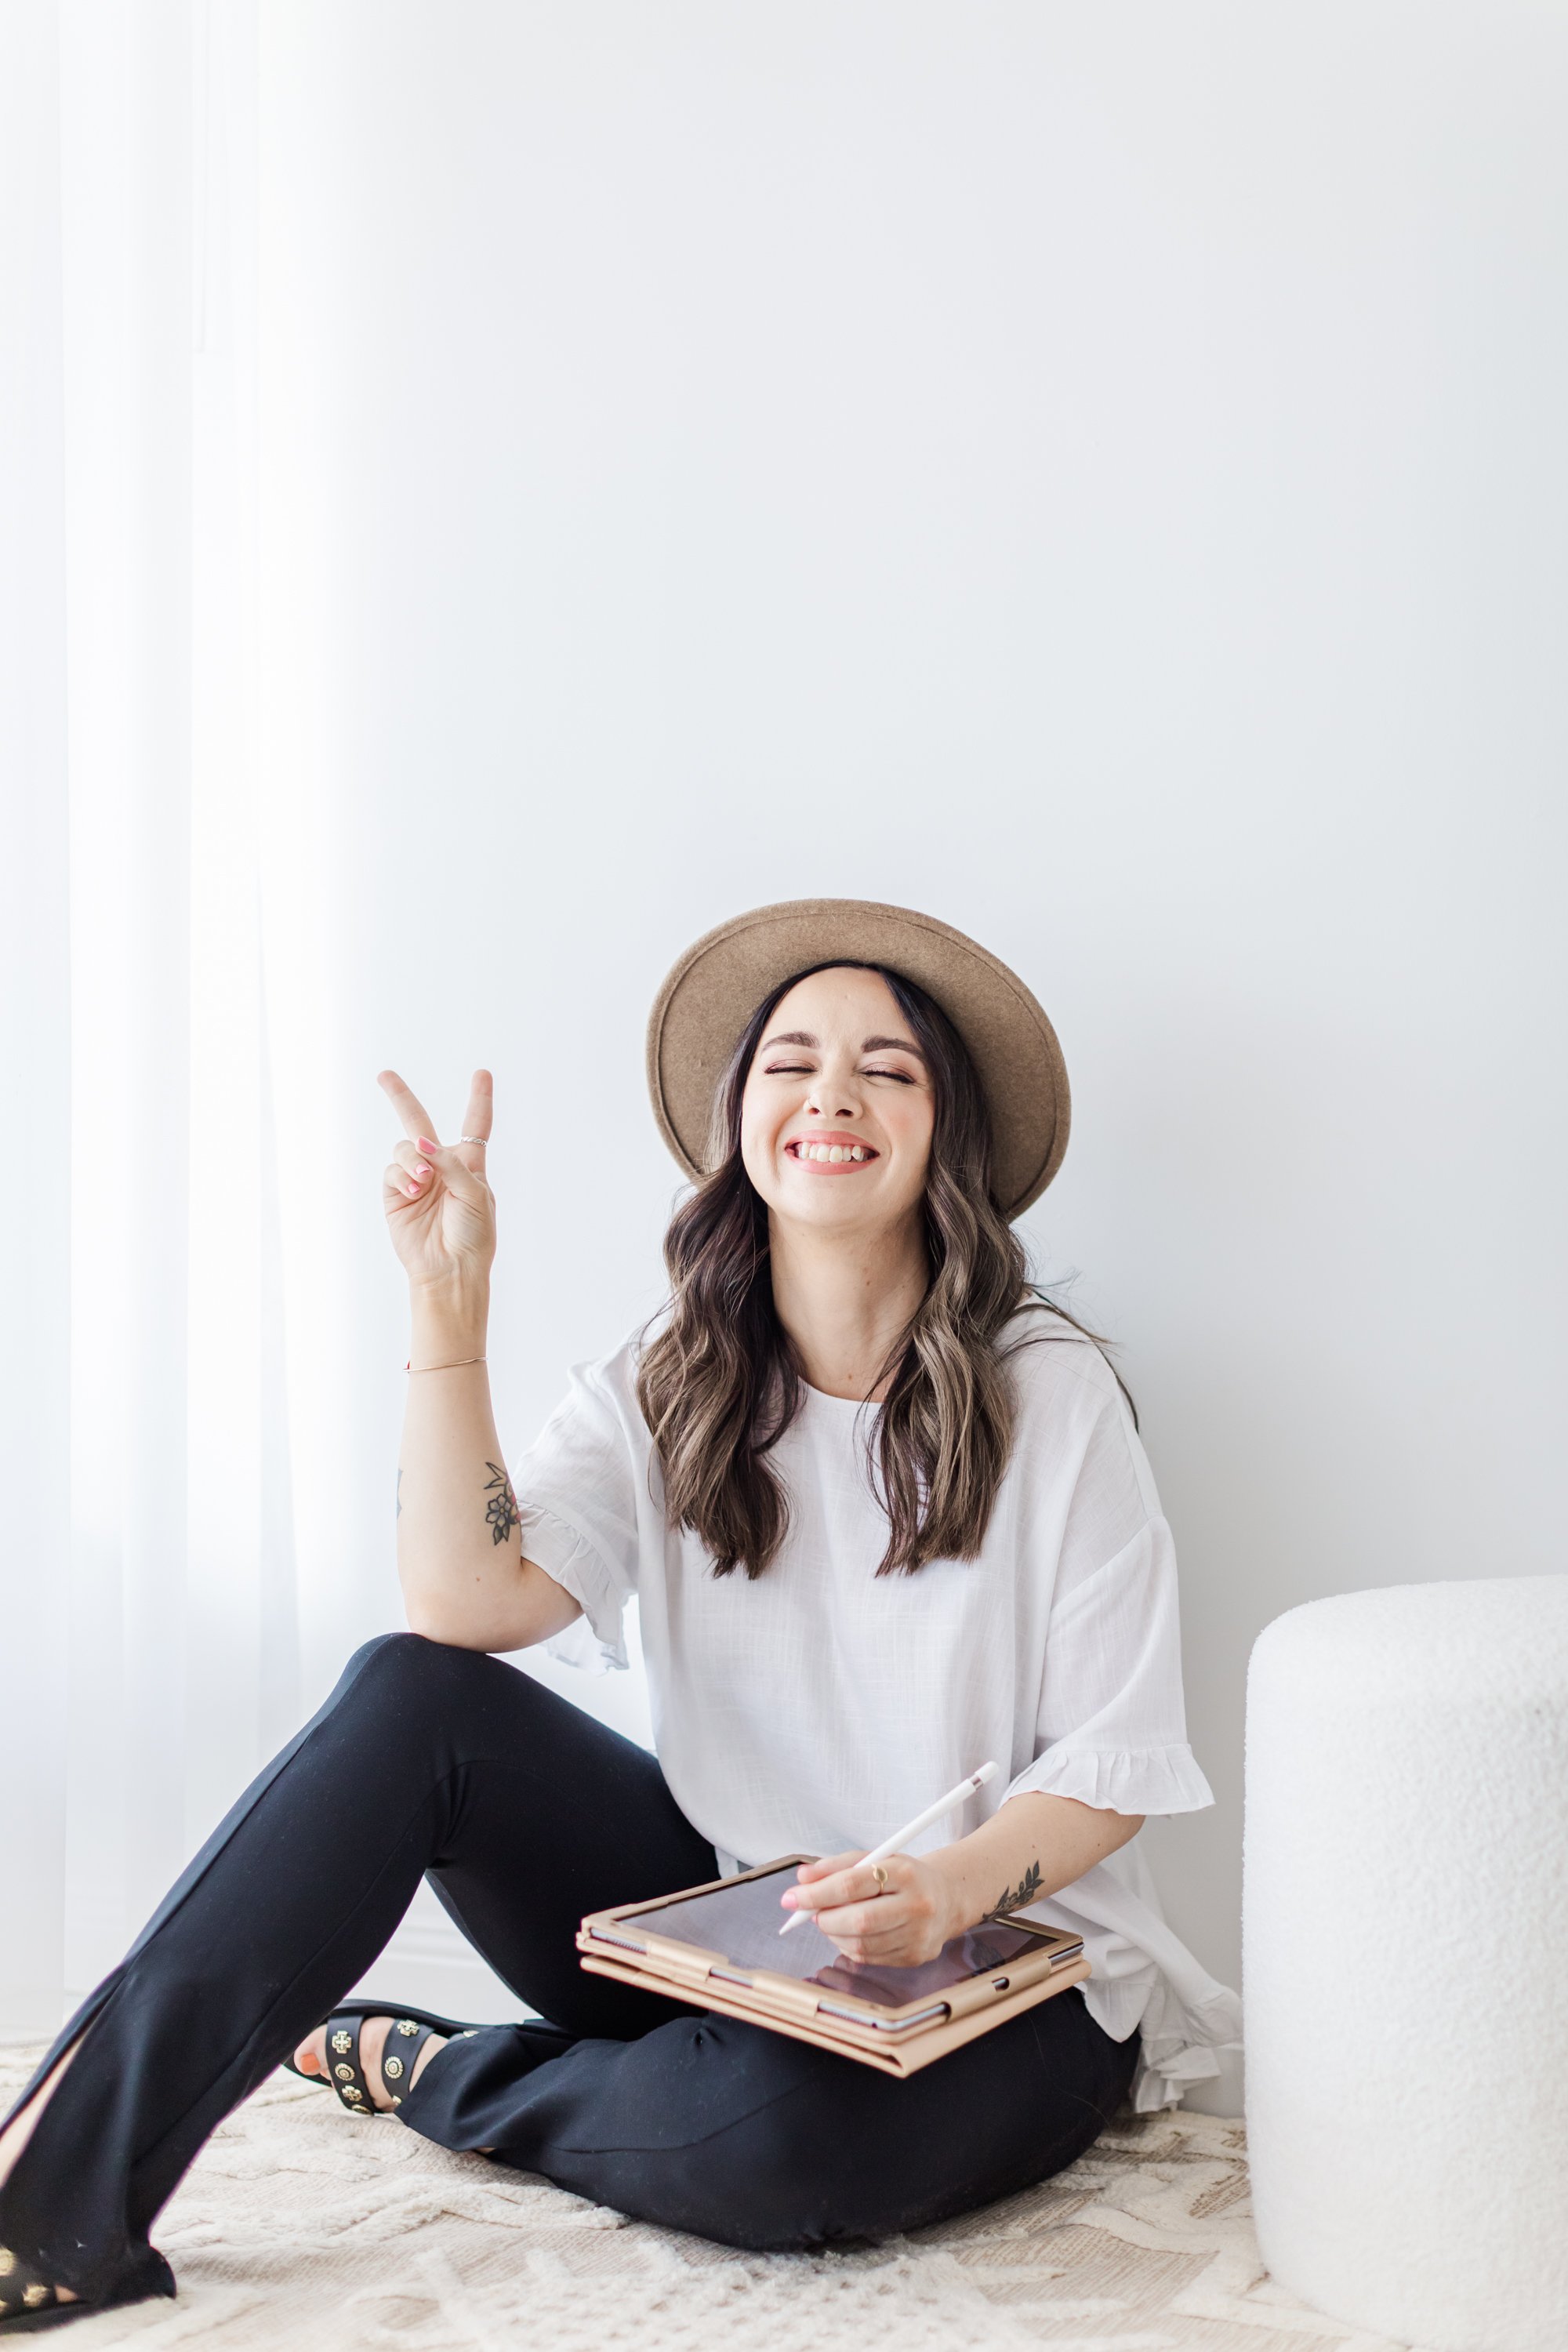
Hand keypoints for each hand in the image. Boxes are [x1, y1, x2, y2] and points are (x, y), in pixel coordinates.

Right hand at [378, 1068, 495, 1294]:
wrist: (450, 1269)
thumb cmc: (472, 1235)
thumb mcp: (474, 1193)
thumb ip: (450, 1163)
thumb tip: (420, 1143)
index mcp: (469, 1165)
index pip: (475, 1126)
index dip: (479, 1099)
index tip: (482, 1074)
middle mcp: (439, 1167)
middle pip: (418, 1122)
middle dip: (400, 1097)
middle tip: (384, 1075)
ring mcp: (415, 1179)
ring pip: (404, 1147)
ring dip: (412, 1157)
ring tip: (423, 1180)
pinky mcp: (395, 1194)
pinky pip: (391, 1170)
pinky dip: (402, 1175)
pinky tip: (413, 1190)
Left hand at [780, 1848, 961, 1967]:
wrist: (946, 1898)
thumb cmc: (903, 1877)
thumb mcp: (874, 1858)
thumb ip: (836, 1866)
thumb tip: (802, 1879)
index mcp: (904, 1873)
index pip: (851, 1885)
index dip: (816, 1893)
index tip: (791, 1897)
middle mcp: (917, 1905)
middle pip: (858, 1921)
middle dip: (824, 1918)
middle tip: (810, 1913)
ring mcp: (919, 1936)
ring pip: (861, 1945)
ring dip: (834, 1934)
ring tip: (830, 1920)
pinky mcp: (916, 1957)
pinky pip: (870, 1958)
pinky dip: (849, 1947)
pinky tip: (848, 1933)